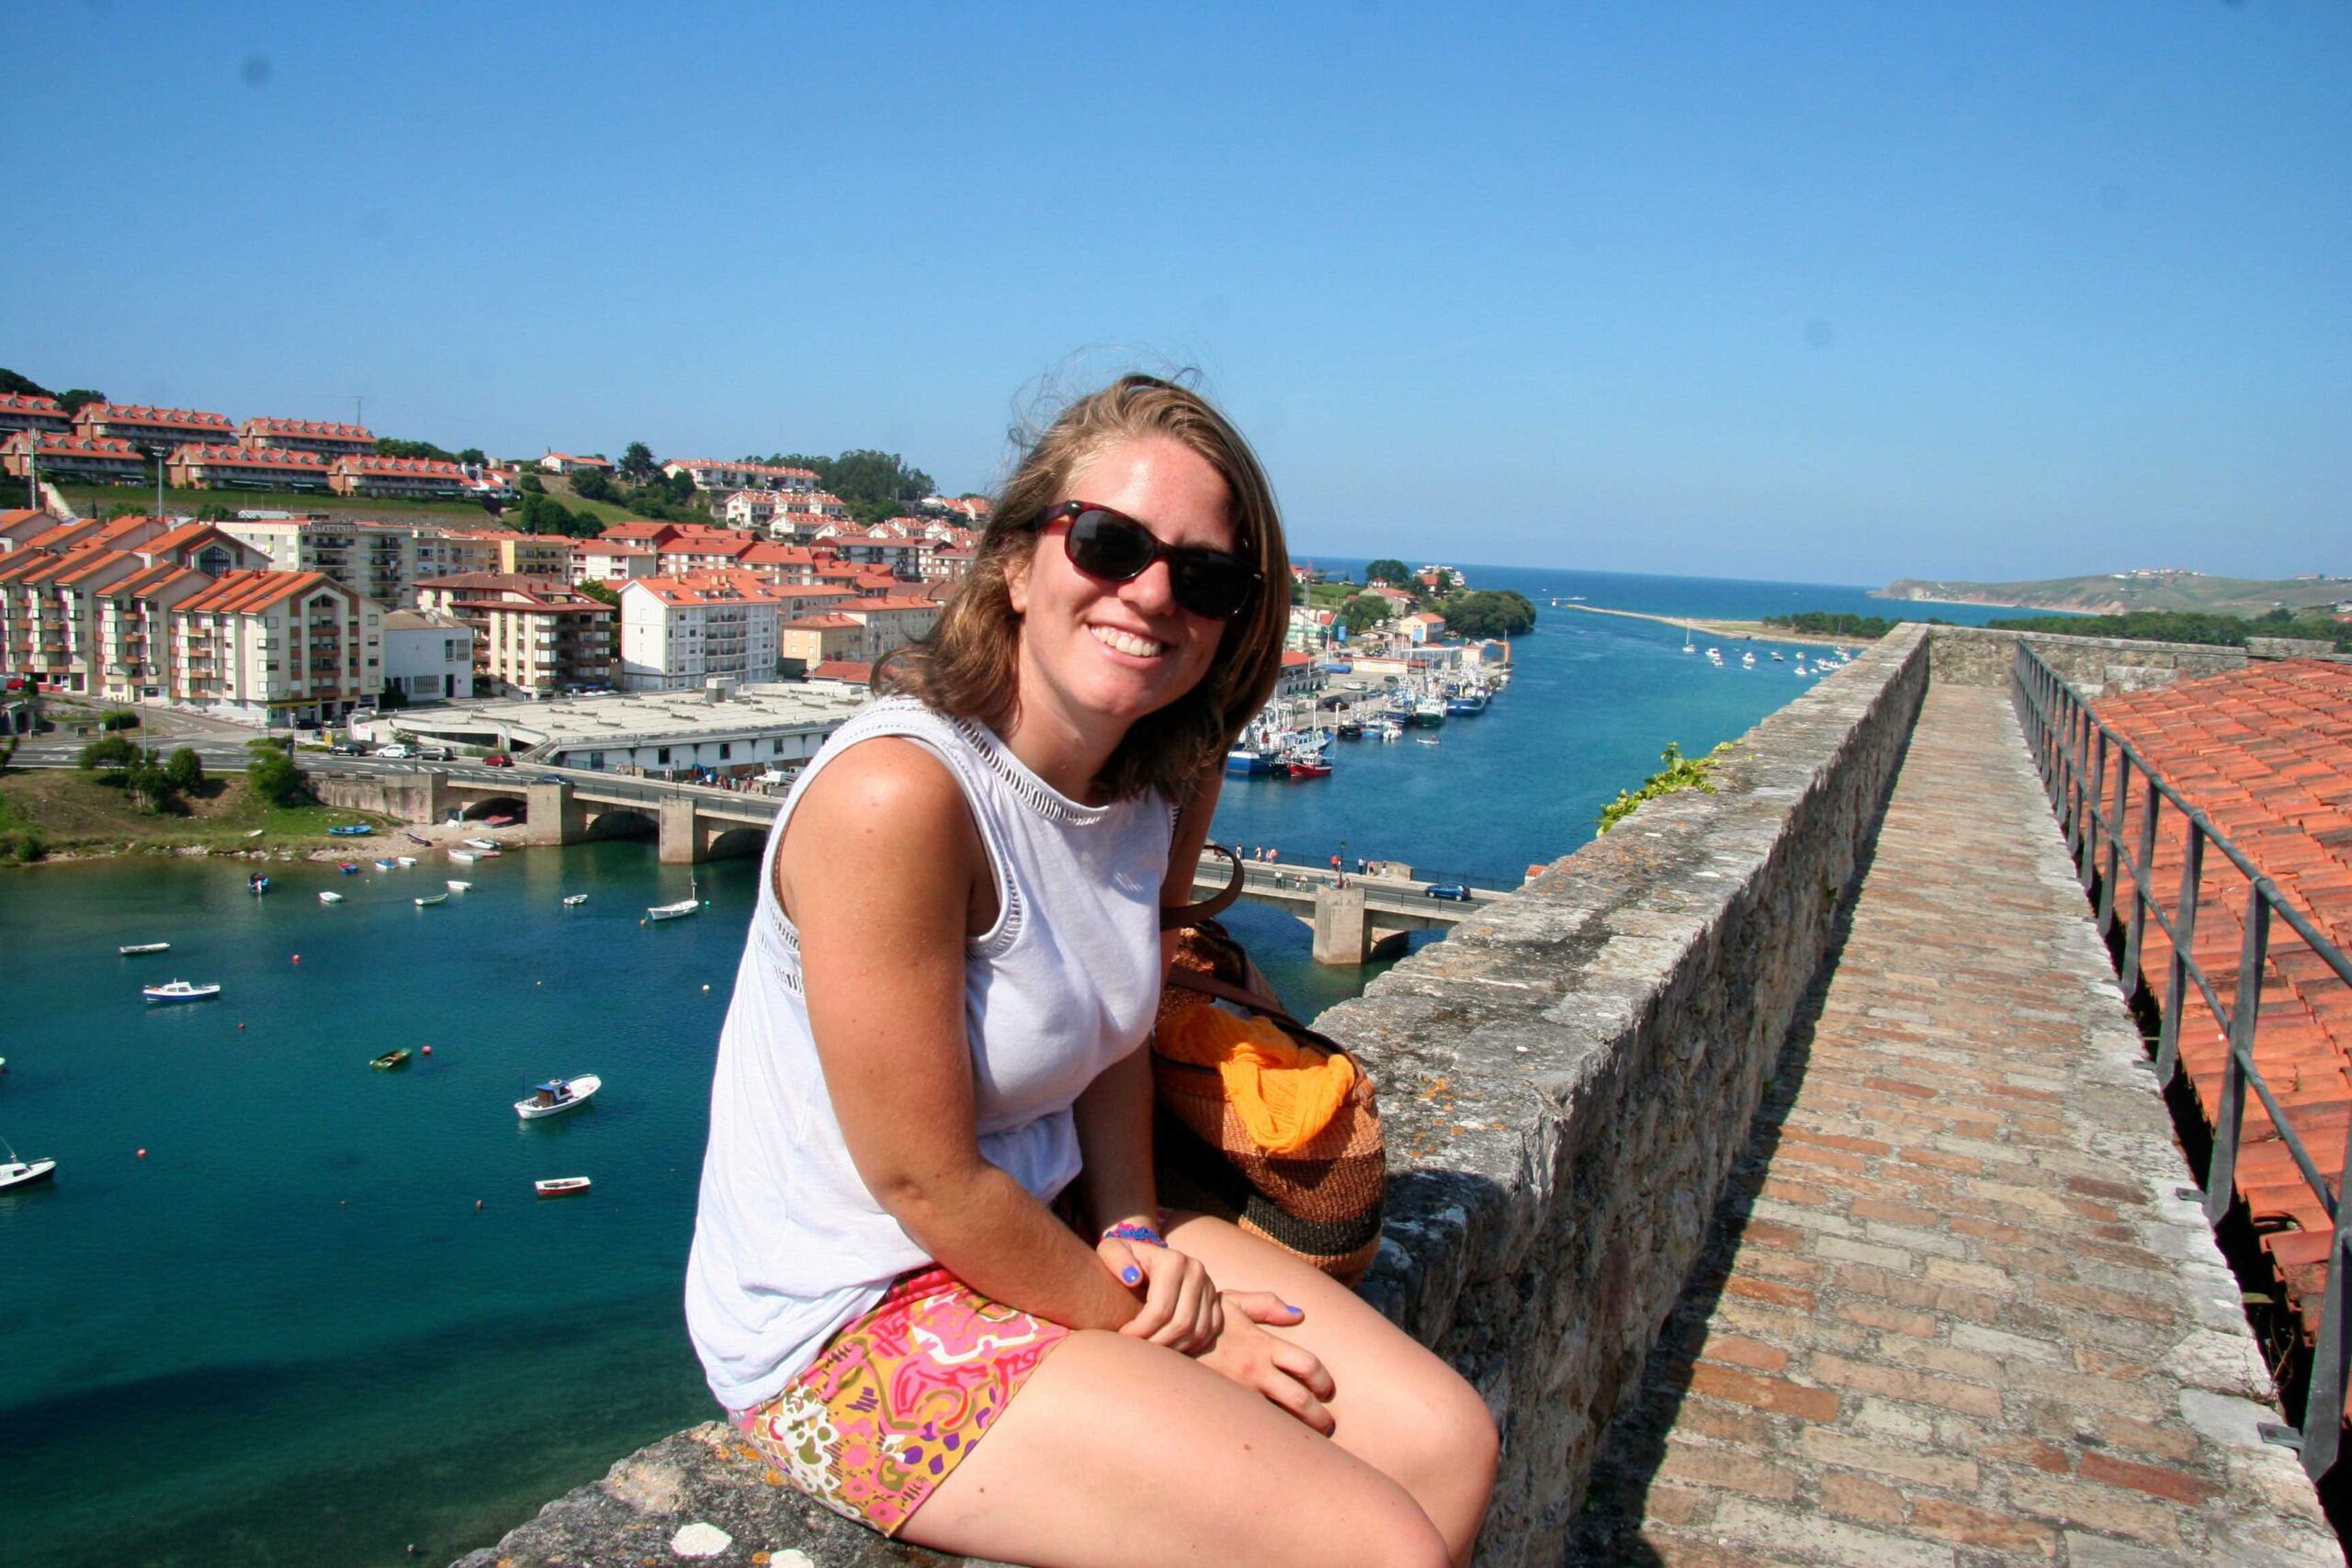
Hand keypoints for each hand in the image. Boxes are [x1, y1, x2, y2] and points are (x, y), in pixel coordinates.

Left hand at [1100, 1233, 1222, 1352]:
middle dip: (1157, 1343)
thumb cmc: (1124, 1258)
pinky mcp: (1216, 1300)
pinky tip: (1168, 1347)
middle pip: (1181, 1323)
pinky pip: (1209, 1331)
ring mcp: (1209, 1286)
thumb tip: (1132, 1278)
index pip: (1160, 1309)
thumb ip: (1115, 1258)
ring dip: (1173, 1348)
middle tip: (1137, 1349)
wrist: (1147, 1257)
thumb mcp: (1111, 1250)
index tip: (1123, 1336)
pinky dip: (1191, 1345)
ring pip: (1197, 1331)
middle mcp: (1196, 1270)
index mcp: (1173, 1260)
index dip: (1140, 1330)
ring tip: (1150, 1350)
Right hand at [1197, 1292, 1334, 1433]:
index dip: (1324, 1380)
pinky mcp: (1222, 1411)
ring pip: (1280, 1423)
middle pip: (1301, 1401)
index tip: (1327, 1389)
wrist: (1159, 1341)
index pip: (1308, 1365)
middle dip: (1320, 1418)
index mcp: (1262, 1346)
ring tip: (1307, 1444)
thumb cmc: (1200, 1322)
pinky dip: (1268, 1438)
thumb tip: (1299, 1314)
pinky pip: (1253, 1429)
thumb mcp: (1231, 1303)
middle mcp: (1255, 1373)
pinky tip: (1275, 1446)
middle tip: (1327, 1424)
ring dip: (1299, 1435)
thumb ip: (1266, 1304)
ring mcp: (1238, 1395)